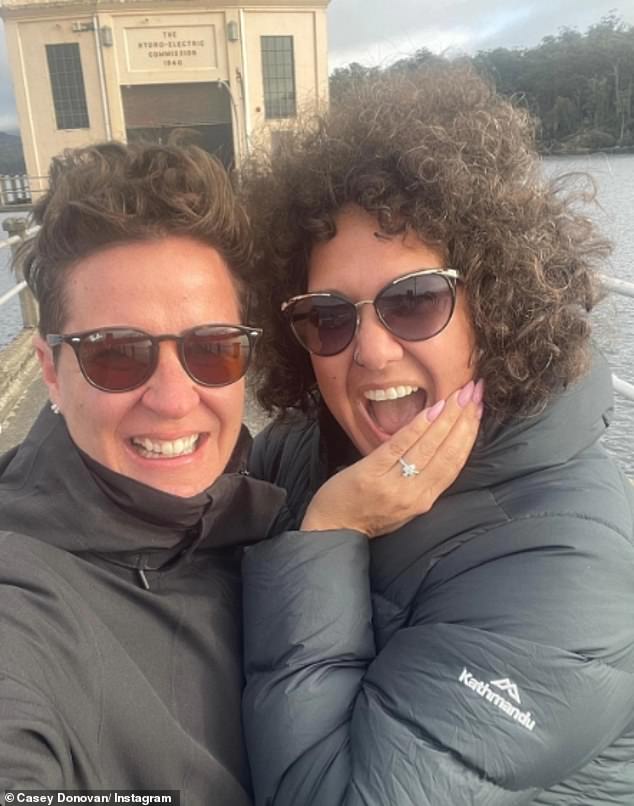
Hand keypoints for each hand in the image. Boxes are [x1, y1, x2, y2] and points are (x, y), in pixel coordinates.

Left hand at [300, 380, 482, 537]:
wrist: (331, 529)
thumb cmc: (366, 512)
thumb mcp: (403, 501)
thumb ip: (422, 479)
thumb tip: (441, 445)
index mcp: (424, 501)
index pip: (455, 463)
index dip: (471, 433)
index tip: (480, 407)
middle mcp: (415, 496)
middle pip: (449, 453)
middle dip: (466, 419)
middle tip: (477, 391)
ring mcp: (394, 485)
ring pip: (430, 447)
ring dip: (449, 417)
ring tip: (462, 394)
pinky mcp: (372, 474)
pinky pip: (400, 446)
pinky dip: (419, 427)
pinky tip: (433, 409)